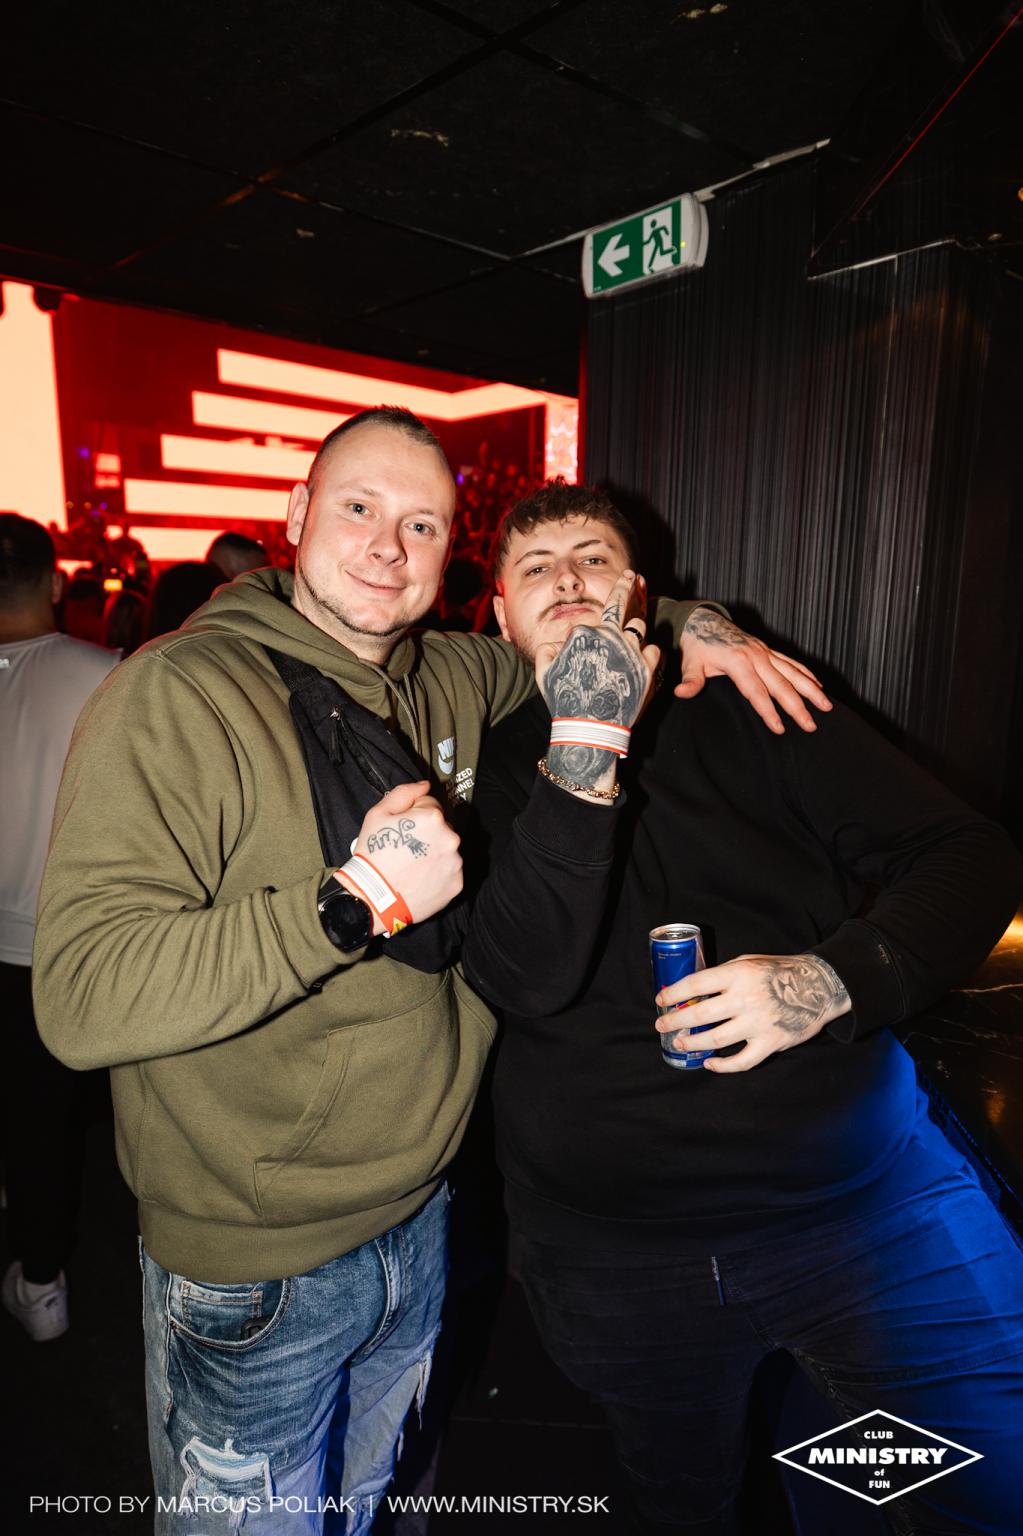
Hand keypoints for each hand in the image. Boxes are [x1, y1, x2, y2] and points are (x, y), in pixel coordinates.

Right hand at [345, 781, 461, 931]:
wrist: (374, 898)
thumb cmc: (373, 855)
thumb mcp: (378, 814)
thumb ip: (404, 793)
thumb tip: (424, 785)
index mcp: (433, 818)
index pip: (430, 804)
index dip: (413, 814)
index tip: (402, 829)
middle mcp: (450, 838)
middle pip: (441, 827)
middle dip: (427, 834)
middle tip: (406, 849)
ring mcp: (455, 863)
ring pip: (446, 849)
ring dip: (434, 853)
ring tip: (412, 866)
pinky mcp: (456, 883)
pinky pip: (450, 871)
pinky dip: (438, 873)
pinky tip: (420, 878)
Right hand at [535, 569, 659, 796]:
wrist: (591, 728)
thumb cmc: (565, 701)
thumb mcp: (544, 673)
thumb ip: (547, 650)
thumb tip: (558, 640)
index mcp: (584, 634)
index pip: (590, 621)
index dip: (588, 629)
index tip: (593, 621)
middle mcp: (609, 636)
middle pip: (620, 604)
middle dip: (625, 585)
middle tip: (630, 574)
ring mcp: (631, 650)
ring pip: (639, 626)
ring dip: (635, 628)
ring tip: (633, 629)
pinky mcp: (648, 666)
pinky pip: (653, 649)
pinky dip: (647, 654)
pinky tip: (641, 660)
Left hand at [655, 953, 850, 1072]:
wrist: (819, 986)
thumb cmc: (780, 971)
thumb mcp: (749, 961)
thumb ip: (725, 975)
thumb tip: (695, 991)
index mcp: (738, 974)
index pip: (696, 984)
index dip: (674, 993)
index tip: (661, 999)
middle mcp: (746, 998)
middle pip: (700, 1014)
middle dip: (675, 1021)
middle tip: (662, 1025)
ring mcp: (759, 1022)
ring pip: (716, 1039)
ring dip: (693, 1043)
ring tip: (680, 1042)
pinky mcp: (771, 1042)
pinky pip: (742, 1061)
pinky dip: (723, 1066)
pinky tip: (710, 1063)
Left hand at [677, 608, 830, 733]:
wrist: (703, 621)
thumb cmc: (697, 645)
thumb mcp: (690, 663)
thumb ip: (691, 680)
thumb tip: (681, 693)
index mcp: (738, 662)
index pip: (756, 692)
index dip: (768, 712)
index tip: (779, 729)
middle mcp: (757, 656)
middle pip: (782, 685)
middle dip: (798, 707)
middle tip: (811, 726)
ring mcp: (765, 652)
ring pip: (793, 673)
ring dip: (811, 690)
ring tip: (827, 707)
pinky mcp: (768, 650)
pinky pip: (792, 663)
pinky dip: (806, 674)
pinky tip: (818, 686)